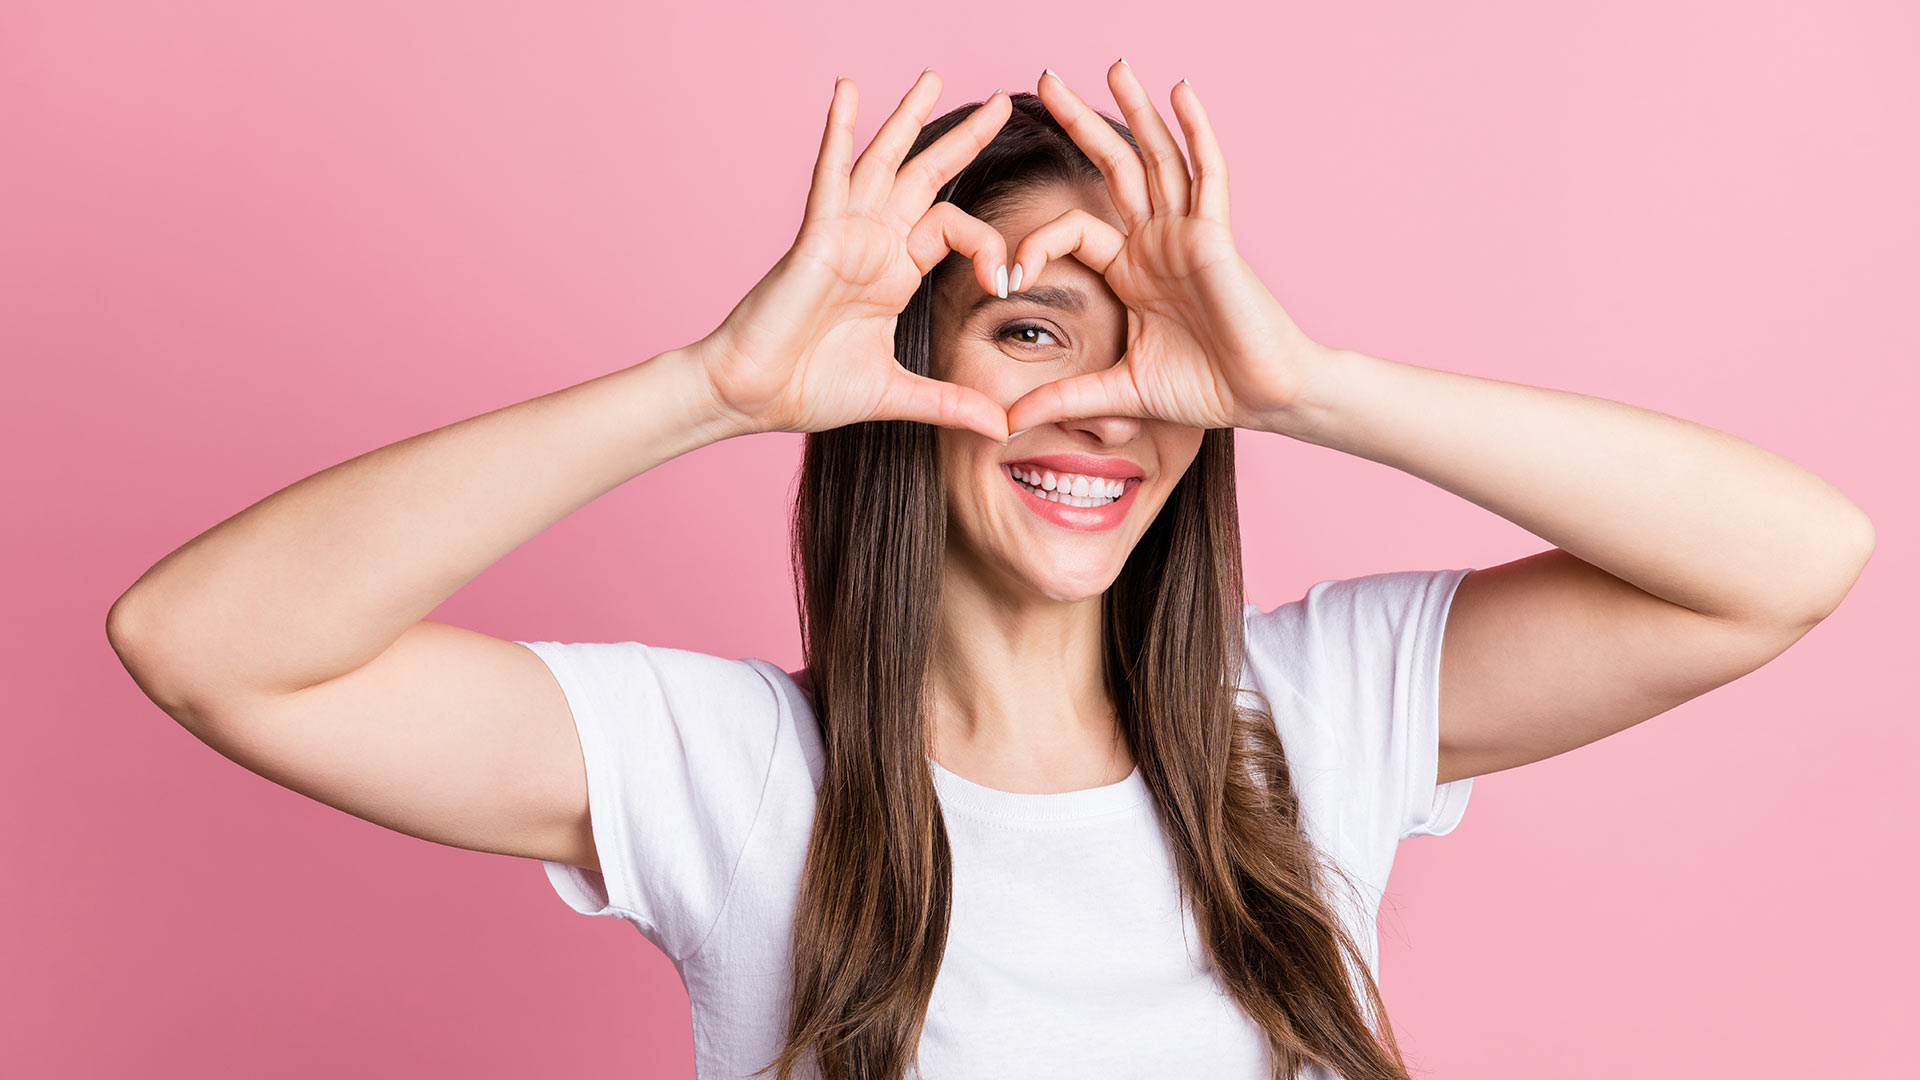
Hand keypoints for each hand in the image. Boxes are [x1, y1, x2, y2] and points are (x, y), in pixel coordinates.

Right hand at [692, 71, 1016, 441]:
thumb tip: (1002, 429)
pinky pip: (831, 176)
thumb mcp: (897, 396)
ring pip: (884, 163)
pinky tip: (847, 94)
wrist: (753, 396)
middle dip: (963, 139)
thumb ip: (950, 404)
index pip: (956, 230)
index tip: (1006, 281)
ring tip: (932, 77)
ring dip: (908, 119)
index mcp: (894, 273)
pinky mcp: (817, 237)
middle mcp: (874, 245)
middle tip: (998, 101)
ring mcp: (845, 235)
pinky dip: (840, 134)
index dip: (991, 247)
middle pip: (927, 177)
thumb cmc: (808, 389)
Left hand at [1002, 62, 1331, 433]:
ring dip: (1134, 109)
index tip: (1004, 274)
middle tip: (1043, 79)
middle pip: (1113, 167)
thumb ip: (1064, 396)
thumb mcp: (1119, 390)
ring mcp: (1187, 233)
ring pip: (1156, 157)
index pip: (1071, 229)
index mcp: (1130, 270)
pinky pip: (1208, 174)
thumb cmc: (1205, 389)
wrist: (1263, 398)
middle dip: (1078, 123)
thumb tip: (1006, 423)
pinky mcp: (1216, 236)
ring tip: (1113, 66)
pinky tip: (1182, 92)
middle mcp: (1155, 242)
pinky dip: (1196, 131)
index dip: (1032, 243)